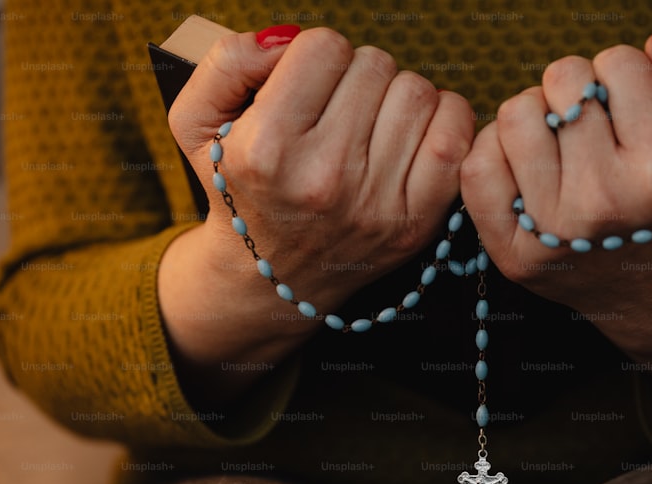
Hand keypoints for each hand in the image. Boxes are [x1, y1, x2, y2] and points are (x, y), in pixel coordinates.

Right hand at [160, 27, 473, 408]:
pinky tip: (411, 134)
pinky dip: (442, 119)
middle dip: (356, 77)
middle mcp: (324, 178)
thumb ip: (228, 62)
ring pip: (416, 92)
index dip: (316, 58)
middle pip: (374, 65)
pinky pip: (455, 134)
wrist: (273, 276)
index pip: (324, 47)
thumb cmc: (240, 189)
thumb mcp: (196, 123)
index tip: (307, 87)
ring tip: (369, 126)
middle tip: (337, 112)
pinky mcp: (418, 220)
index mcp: (268, 149)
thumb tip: (287, 38)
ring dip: (396, 97)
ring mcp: (376, 203)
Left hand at [461, 35, 651, 423]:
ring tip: (564, 146)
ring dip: (538, 117)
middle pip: (562, 80)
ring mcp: (551, 230)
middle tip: (598, 129)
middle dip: (581, 92)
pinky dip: (499, 153)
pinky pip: (477, 163)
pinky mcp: (510, 251)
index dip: (627, 77)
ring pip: (515, 114)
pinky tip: (531, 169)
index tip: (635, 111)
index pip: (619, 62)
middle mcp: (603, 203)